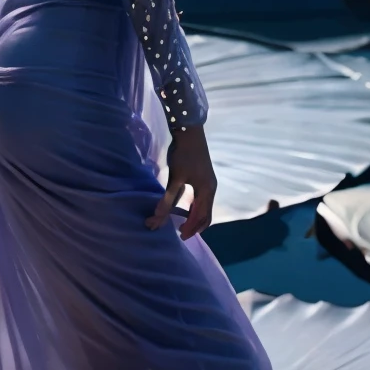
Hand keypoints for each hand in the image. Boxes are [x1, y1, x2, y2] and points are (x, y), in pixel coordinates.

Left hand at [146, 124, 215, 240]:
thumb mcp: (175, 178)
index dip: (191, 228)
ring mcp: (209, 183)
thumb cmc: (183, 155)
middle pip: (205, 215)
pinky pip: (202, 199)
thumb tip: (157, 217)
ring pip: (204, 207)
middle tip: (182, 233)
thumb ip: (168, 199)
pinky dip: (195, 207)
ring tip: (182, 223)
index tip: (180, 236)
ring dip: (195, 217)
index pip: (200, 217)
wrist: (190, 133)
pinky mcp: (205, 178)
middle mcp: (211, 190)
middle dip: (195, 226)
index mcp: (207, 192)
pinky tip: (184, 207)